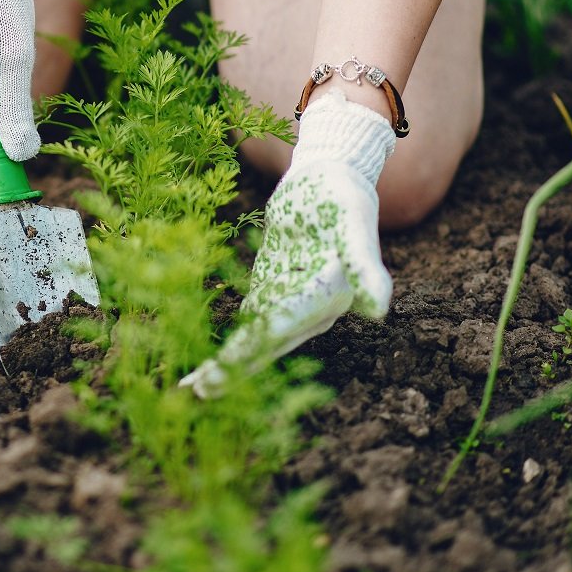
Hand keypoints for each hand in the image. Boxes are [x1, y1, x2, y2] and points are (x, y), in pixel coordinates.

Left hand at [179, 89, 395, 396]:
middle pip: (265, 344)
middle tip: (195, 395)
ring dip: (226, 364)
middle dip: (232, 370)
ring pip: (254, 339)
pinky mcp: (273, 287)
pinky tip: (205, 360)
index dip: (250, 352)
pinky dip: (229, 340)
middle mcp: (310, 310)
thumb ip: (365, 266)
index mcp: (327, 299)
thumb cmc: (345, 198)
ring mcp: (290, 301)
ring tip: (193, 390)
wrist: (332, 177)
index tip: (220, 371)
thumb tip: (378, 310)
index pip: (281, 329)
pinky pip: (249, 321)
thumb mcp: (354, 226)